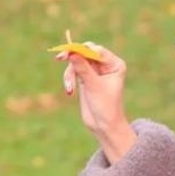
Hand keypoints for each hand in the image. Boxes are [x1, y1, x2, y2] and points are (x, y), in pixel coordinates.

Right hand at [58, 43, 136, 162]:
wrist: (104, 126)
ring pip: (77, 62)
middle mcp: (106, 65)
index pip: (96, 50)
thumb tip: (72, 52)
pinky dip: (69, 79)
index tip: (68, 53)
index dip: (81, 49)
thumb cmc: (105, 106)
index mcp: (115, 64)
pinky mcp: (86, 78)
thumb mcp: (93, 86)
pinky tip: (69, 91)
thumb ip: (83, 68)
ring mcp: (95, 71)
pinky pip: (74, 71)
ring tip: (69, 89)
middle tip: (59, 57)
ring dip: (70, 74)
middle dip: (73, 59)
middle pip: (85, 53)